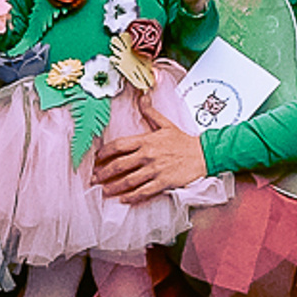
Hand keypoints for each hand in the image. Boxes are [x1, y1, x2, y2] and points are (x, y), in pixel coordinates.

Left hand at [91, 114, 206, 202]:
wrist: (202, 154)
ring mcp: (155, 170)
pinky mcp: (162, 182)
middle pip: (119, 165)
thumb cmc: (183, 140)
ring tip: (104, 191)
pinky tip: (123, 199)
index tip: (96, 159)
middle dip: (103, 173)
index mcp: (146, 140)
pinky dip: (131, 197)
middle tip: (94, 179)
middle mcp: (148, 155)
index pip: (119, 145)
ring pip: (128, 181)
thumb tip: (142, 96)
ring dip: (113, 187)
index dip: (104, 152)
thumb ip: (150, 112)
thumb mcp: (165, 123)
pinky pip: (143, 191)